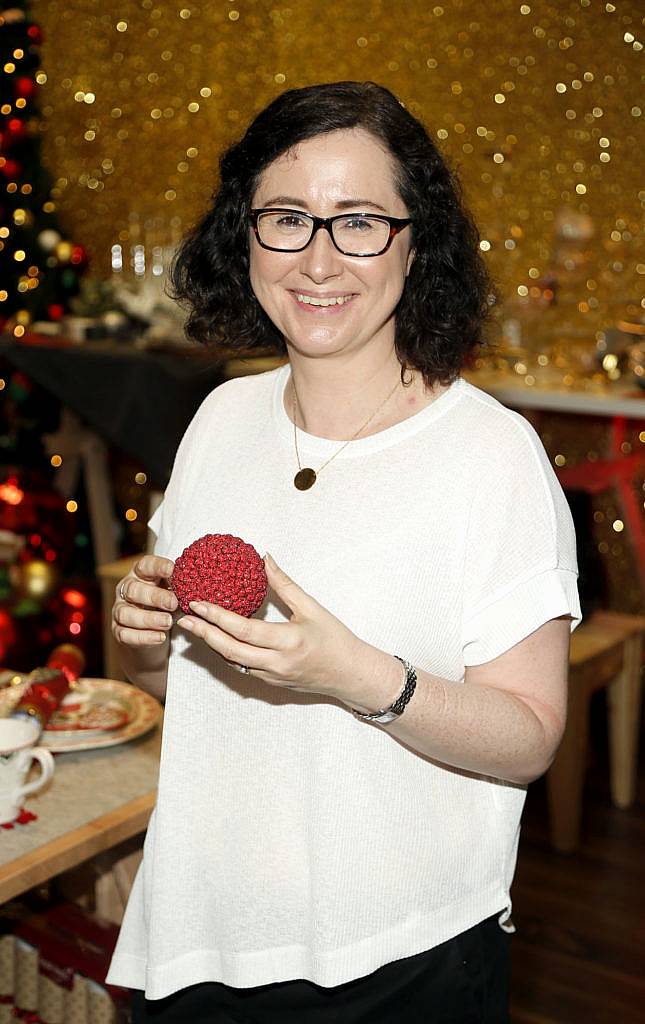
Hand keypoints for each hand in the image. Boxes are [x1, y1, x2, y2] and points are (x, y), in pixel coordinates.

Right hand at [112, 555, 177, 646]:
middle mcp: (126, 590)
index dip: (158, 566)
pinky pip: (126, 634)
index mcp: (140, 574)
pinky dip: (144, 637)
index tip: (172, 570)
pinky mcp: (119, 631)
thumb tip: (199, 584)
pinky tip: (160, 637)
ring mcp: (119, 610)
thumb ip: (180, 586)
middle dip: (154, 597)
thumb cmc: (167, 603)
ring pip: (126, 613)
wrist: (154, 630)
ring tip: (168, 622)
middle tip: (174, 603)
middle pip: (134, 590)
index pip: (145, 566)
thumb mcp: (174, 591)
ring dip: (149, 619)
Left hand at [175, 553, 396, 706]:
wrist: (350, 674)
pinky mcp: (271, 684)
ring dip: (211, 645)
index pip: (243, 629)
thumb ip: (284, 584)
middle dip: (204, 633)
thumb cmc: (335, 638)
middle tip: (184, 618)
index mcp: (288, 641)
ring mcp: (272, 676)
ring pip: (232, 662)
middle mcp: (277, 662)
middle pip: (229, 650)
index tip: (197, 603)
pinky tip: (216, 641)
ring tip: (194, 627)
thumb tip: (265, 558)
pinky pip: (242, 668)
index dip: (217, 616)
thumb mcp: (312, 607)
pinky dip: (227, 654)